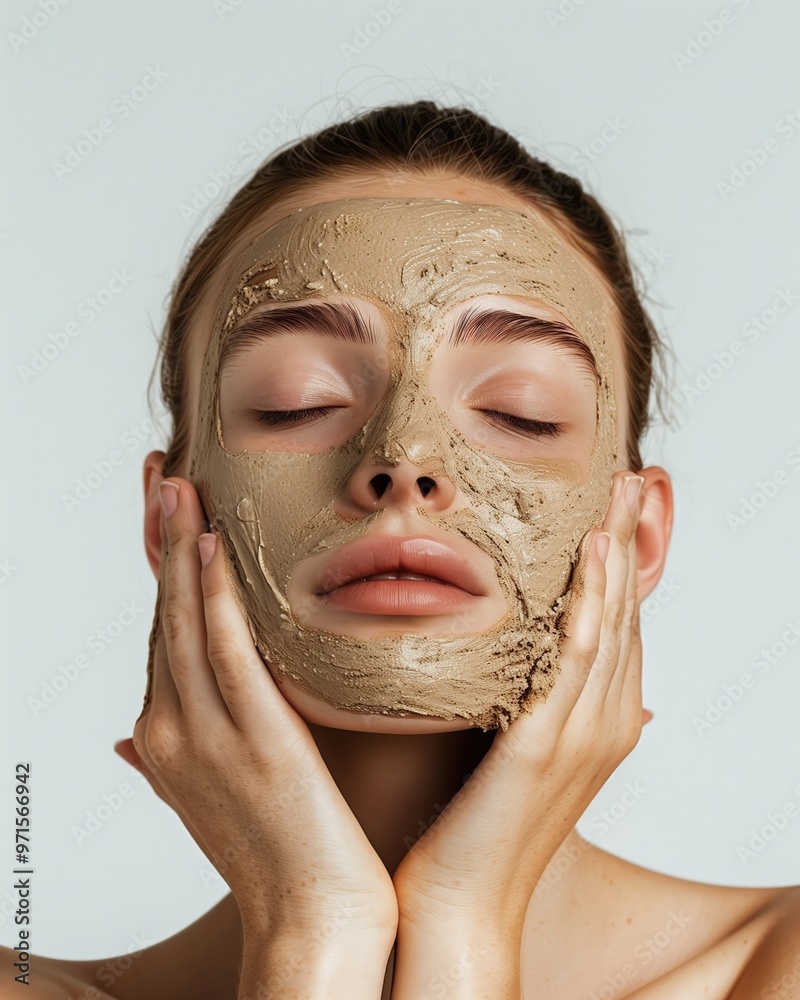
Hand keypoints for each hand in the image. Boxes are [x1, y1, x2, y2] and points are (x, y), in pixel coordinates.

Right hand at [115, 477, 397, 943]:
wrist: (310, 923)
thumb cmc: (274, 857)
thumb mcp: (206, 800)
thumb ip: (164, 761)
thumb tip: (125, 735)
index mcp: (164, 739)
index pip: (161, 635)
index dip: (161, 570)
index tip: (167, 512)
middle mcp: (172, 731)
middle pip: (162, 615)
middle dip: (159, 539)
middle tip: (163, 473)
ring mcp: (206, 737)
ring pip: (184, 623)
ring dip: (179, 548)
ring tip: (180, 485)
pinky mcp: (255, 740)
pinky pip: (227, 655)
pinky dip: (213, 598)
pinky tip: (212, 549)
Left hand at [392, 470, 647, 942]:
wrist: (459, 905)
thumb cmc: (475, 829)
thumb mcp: (514, 755)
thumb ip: (531, 706)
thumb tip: (530, 666)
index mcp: (598, 725)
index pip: (620, 628)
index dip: (624, 566)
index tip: (618, 509)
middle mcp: (604, 725)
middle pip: (627, 615)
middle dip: (631, 543)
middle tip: (633, 480)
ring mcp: (582, 736)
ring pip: (612, 625)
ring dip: (618, 554)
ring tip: (621, 492)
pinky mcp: (546, 745)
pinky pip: (576, 658)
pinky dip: (590, 602)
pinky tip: (588, 554)